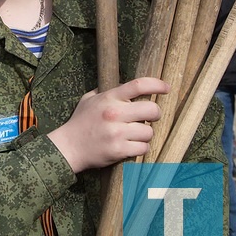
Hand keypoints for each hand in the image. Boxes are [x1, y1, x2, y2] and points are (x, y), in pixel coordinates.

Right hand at [48, 77, 168, 173]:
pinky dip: (140, 148)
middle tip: (149, 118)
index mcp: (109, 98)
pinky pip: (143, 148)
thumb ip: (107, 91)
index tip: (166, 88)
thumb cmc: (80, 122)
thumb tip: (126, 86)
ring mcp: (117, 133)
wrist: (68, 146)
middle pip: (152, 110)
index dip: (157, 84)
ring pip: (149, 132)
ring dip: (145, 134)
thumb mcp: (89, 99)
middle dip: (155, 114)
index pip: (138, 85)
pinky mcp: (119, 150)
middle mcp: (115, 113)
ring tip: (135, 135)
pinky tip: (131, 147)